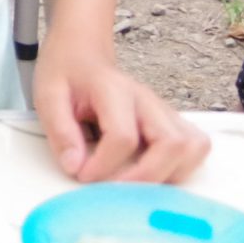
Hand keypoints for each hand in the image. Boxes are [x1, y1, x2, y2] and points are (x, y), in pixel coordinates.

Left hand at [36, 38, 209, 182]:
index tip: (83, 174)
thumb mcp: (48, 96)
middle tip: (115, 189)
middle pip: (172, 144)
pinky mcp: (171, 121)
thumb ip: (61, 131)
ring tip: (136, 182)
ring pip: (193, 147)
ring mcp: (163, 110)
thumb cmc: (67, 73)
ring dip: (170, 174)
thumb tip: (76, 166)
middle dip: (146, 177)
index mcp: (114, 89)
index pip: (123, 136)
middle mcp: (147, 100)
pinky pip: (195, 148)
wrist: (83, 54)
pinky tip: (152, 173)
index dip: (104, 165)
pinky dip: (180, 168)